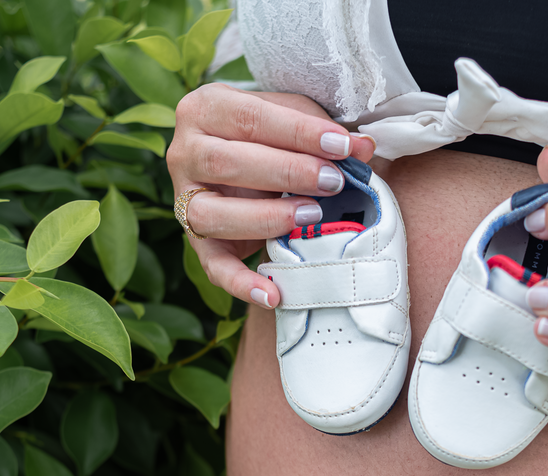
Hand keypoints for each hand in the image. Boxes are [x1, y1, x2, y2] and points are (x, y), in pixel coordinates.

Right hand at [167, 85, 375, 307]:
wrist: (241, 155)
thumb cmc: (271, 133)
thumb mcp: (295, 119)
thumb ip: (325, 132)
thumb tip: (364, 148)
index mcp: (205, 108)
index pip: (251, 117)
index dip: (298, 132)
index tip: (340, 145)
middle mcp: (184, 152)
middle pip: (225, 162)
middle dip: (285, 172)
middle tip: (331, 182)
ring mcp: (183, 199)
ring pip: (210, 214)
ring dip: (264, 218)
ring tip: (310, 217)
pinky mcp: (194, 240)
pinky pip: (212, 266)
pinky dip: (241, 283)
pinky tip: (273, 294)